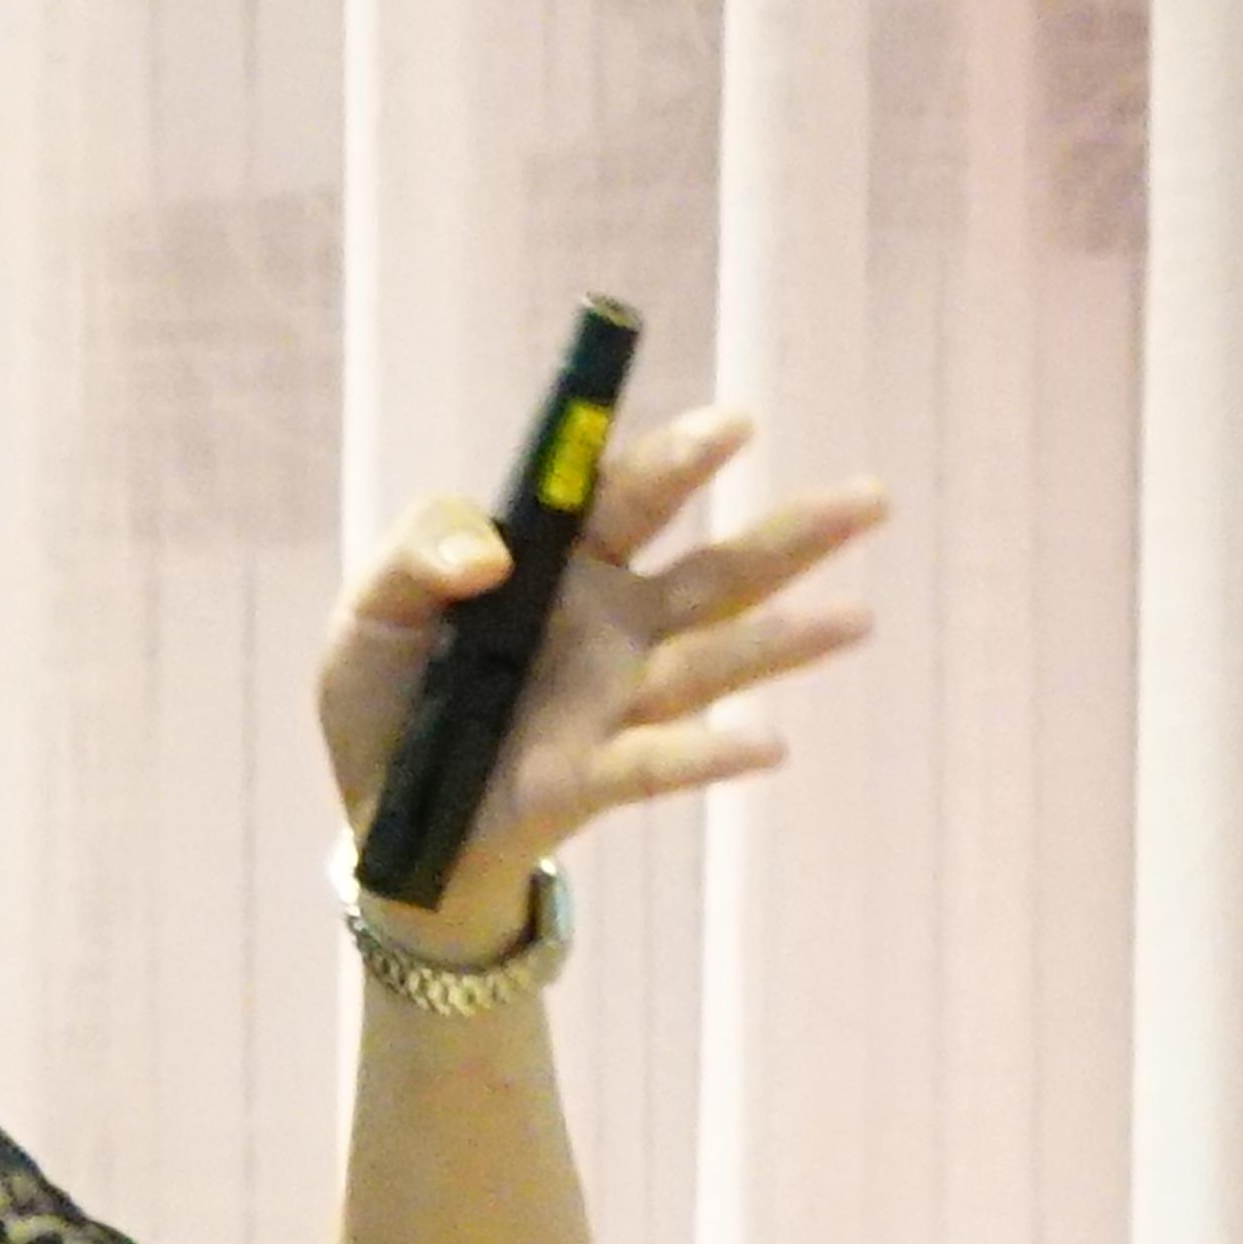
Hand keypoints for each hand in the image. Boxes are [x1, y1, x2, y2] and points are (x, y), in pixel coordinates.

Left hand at [318, 401, 890, 948]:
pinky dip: (707, 754)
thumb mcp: (371, 609)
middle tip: (871, 497)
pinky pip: (657, 761)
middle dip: (791, 533)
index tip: (734, 425)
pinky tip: (767, 745)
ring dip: (783, 643)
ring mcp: (613, 702)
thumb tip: (489, 554)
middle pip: (712, 571)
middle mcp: (610, 624)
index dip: (679, 458)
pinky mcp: (591, 777)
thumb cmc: (387, 693)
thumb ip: (416, 555)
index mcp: (560, 562)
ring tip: (856, 620)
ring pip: (711, 661)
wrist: (378, 817)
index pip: (627, 494)